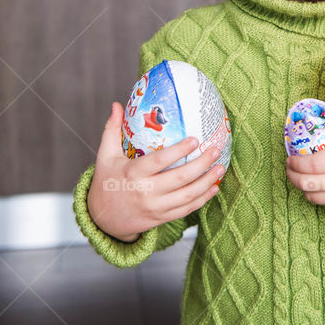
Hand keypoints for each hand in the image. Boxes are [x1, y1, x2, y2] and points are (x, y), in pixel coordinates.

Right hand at [87, 102, 223, 242]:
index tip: (195, 139)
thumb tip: (116, 105)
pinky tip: (214, 188)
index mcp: (133, 173)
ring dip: (207, 182)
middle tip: (215, 150)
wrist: (104, 219)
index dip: (179, 151)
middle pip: (180, 178)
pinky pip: (187, 209)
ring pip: (188, 196)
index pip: (159, 161)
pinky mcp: (162, 218)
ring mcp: (156, 207)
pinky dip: (203, 199)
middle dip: (202, 164)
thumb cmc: (106, 182)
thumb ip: (111, 130)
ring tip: (220, 168)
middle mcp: (146, 191)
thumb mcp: (105, 156)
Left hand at [285, 96, 324, 214]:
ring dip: (303, 188)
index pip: (310, 165)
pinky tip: (321, 188)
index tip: (291, 157)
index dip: (295, 163)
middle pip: (306, 184)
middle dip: (292, 176)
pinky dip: (319, 197)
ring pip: (314, 197)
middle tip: (290, 168)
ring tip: (302, 178)